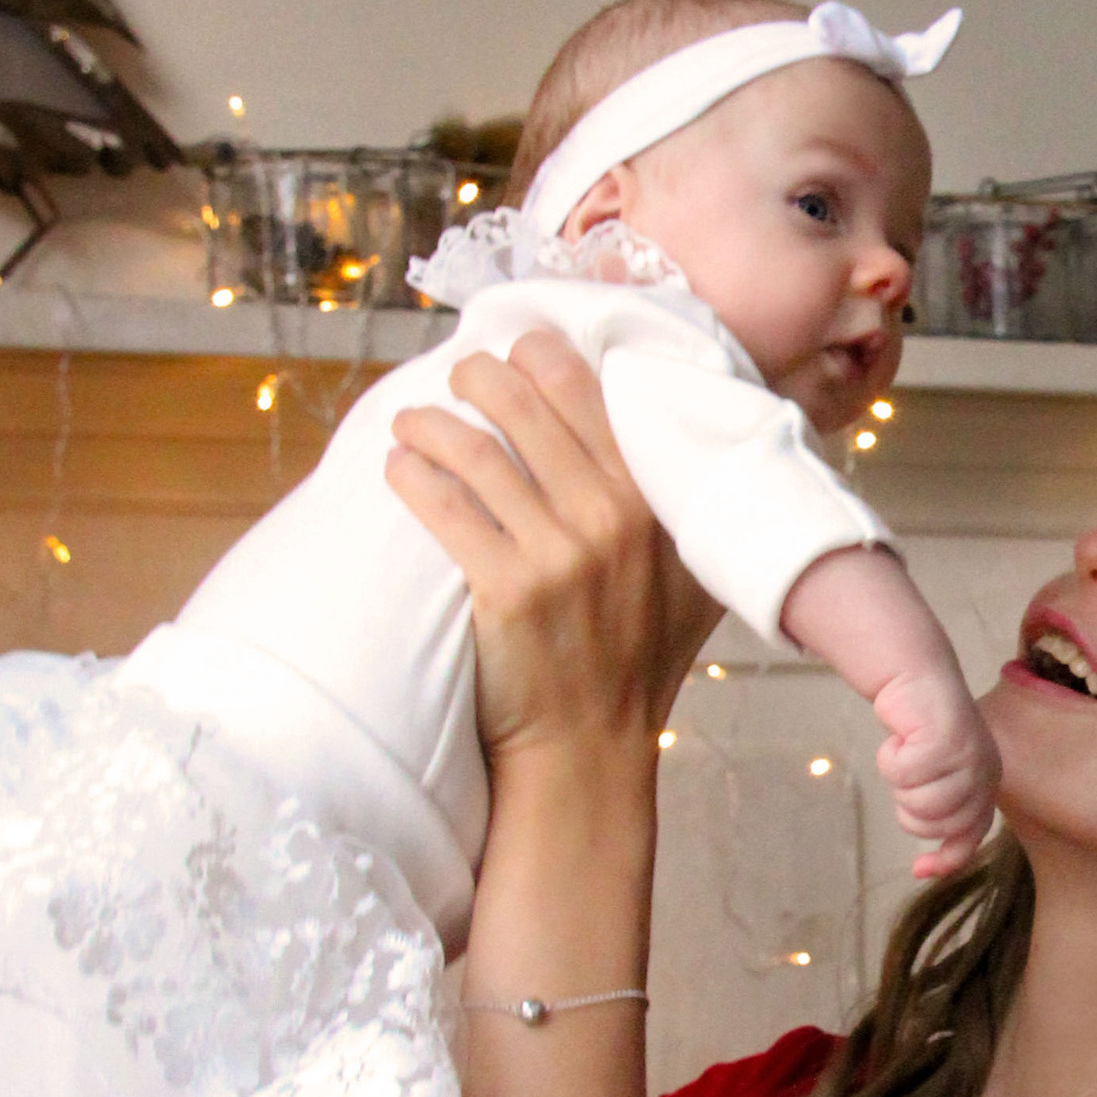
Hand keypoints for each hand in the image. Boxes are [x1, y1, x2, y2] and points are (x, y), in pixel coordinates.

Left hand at [386, 331, 715, 771]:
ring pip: (479, 449)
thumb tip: (698, 438)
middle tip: (458, 375)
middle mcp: (614, 518)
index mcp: (656, 501)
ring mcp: (560, 554)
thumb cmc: (640, 660)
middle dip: (480, 374)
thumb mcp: (696, 579)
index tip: (517, 349)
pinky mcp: (507, 589)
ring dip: (434, 422)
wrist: (590, 746)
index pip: (589, 391)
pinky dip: (412, 476)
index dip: (542, 354)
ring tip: (413, 420)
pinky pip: (445, 507)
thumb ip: (692, 510)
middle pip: (527, 404)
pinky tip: (397, 466)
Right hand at [870, 665, 1002, 879]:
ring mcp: (968, 756)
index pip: (970, 837)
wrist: (916, 677)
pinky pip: (902, 774)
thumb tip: (925, 872)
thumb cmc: (921, 732)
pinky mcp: (946, 738)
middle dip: (909, 808)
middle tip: (907, 776)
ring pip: (920, 803)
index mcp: (986, 785)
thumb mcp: (937, 777)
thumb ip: (940, 812)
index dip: (946, 860)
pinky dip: (889, 758)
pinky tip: (899, 736)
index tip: (918, 871)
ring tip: (905, 754)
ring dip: (899, 783)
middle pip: (937, 824)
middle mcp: (984, 773)